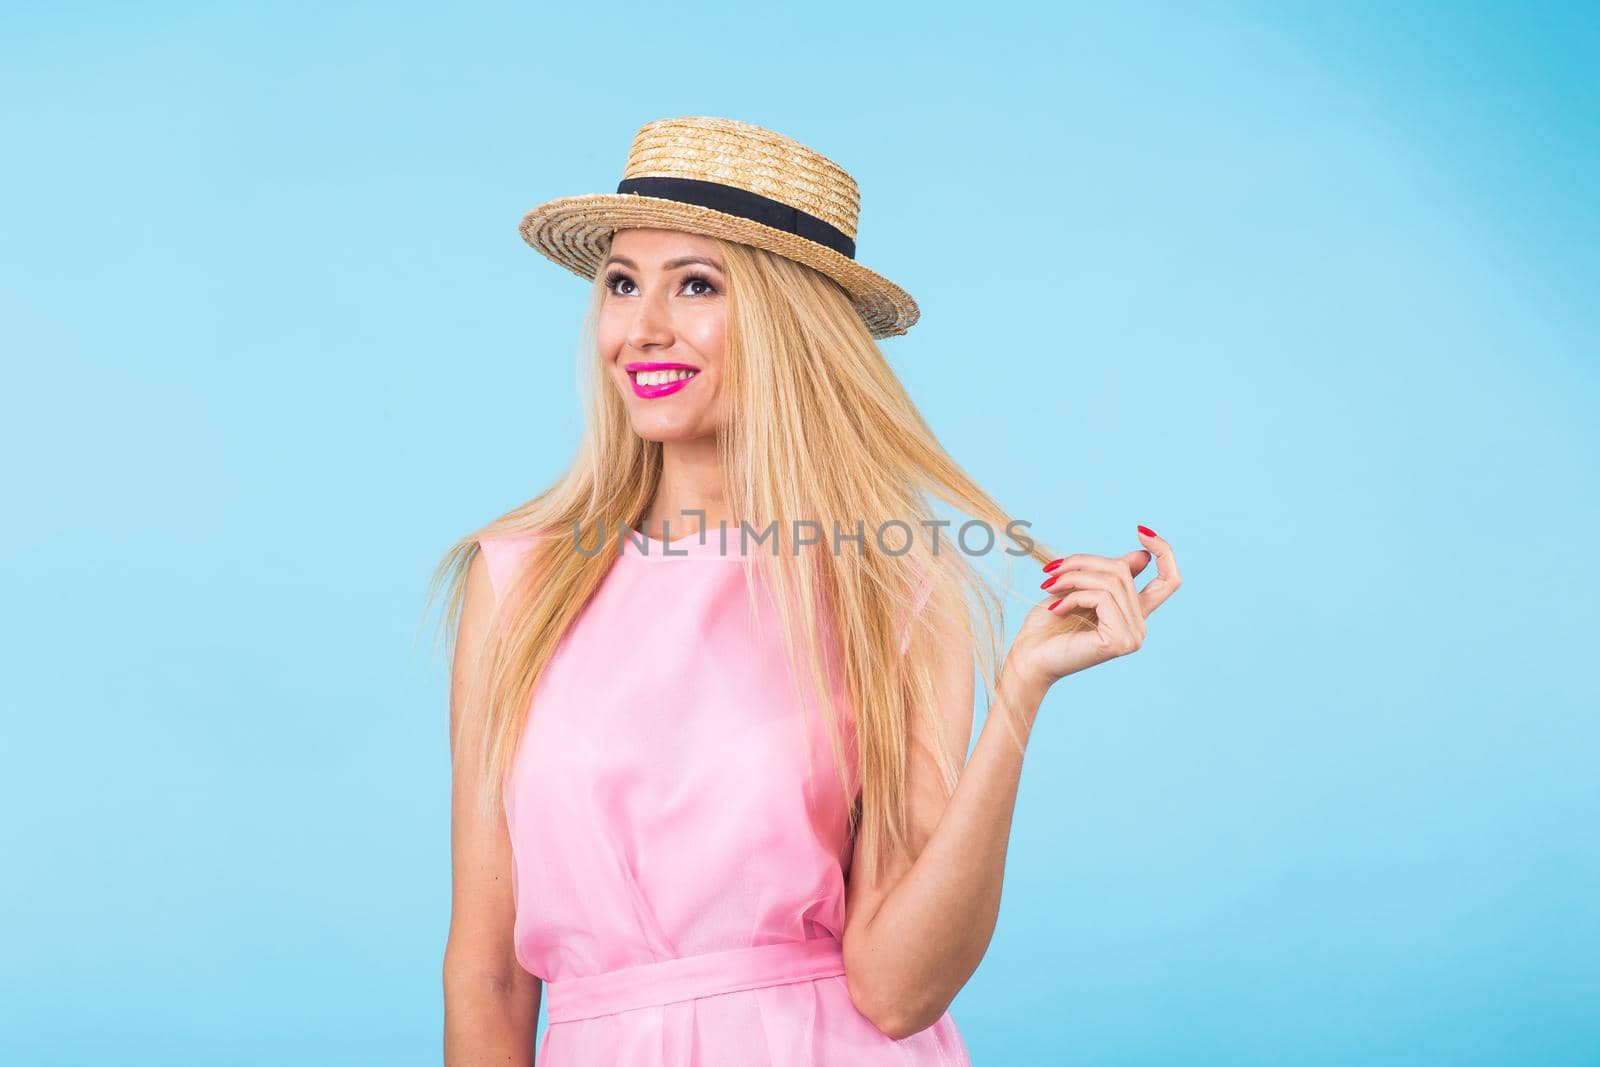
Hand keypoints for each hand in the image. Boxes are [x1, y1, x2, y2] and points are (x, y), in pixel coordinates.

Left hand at [1006, 525, 1181, 691]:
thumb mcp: (1078, 590)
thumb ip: (1108, 576)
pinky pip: (1102, 598)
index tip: (1140, 530)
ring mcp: (1132, 636)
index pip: (1169, 580)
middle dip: (1083, 563)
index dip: (1163, 551)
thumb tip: (1142, 555)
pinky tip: (1055, 608)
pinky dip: (1073, 596)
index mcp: (1133, 614)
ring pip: (1110, 582)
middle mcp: (1139, 627)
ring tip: (1048, 585)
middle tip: (1051, 569)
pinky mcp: (1119, 641)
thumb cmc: (1047, 626)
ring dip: (1073, 577)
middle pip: (1123, 571)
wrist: (1028, 659)